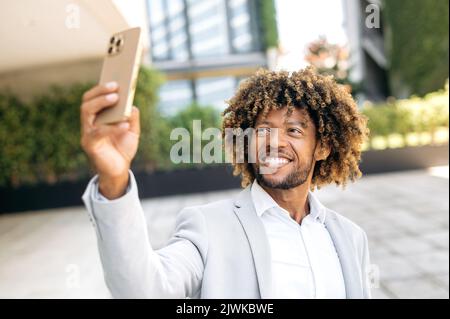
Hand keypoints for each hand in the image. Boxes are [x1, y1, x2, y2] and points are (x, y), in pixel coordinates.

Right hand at [80, 82, 139, 198]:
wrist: (119, 171)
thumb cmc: (123, 148)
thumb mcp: (132, 131)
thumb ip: (132, 117)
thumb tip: (131, 104)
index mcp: (98, 117)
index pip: (93, 98)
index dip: (101, 87)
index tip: (115, 78)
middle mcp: (89, 123)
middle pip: (87, 101)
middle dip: (100, 91)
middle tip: (115, 86)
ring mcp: (87, 133)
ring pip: (86, 112)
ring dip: (100, 102)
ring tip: (116, 98)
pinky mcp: (90, 145)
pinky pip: (98, 132)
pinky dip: (112, 127)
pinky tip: (124, 125)